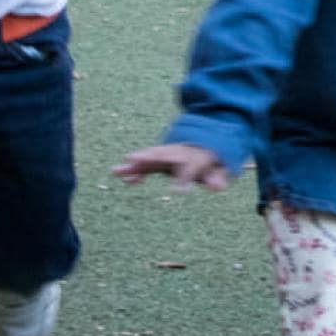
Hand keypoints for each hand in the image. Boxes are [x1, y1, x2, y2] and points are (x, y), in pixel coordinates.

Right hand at [112, 142, 230, 190]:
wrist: (204, 143)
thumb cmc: (211, 161)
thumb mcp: (219, 169)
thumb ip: (218, 177)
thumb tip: (218, 187)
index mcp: (195, 156)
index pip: (189, 167)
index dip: (184, 178)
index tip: (177, 192)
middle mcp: (178, 152)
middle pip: (163, 155)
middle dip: (148, 157)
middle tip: (133, 159)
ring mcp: (167, 154)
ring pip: (149, 158)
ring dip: (134, 164)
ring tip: (116, 170)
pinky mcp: (159, 160)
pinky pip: (146, 165)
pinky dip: (135, 171)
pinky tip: (125, 180)